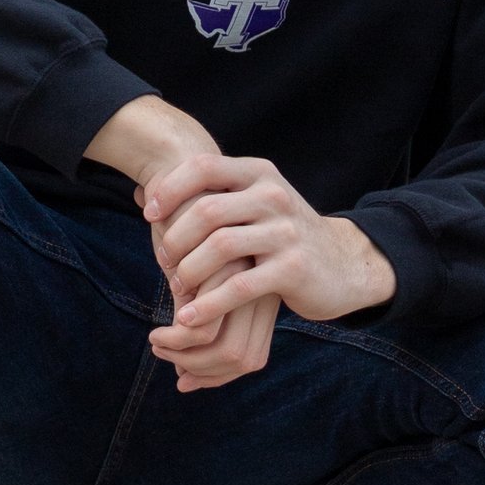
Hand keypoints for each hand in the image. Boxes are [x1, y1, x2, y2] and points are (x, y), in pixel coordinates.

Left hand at [84, 101, 396, 392]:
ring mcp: (286, 232)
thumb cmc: (282, 235)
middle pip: (206, 210)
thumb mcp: (253, 204)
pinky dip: (208, 304)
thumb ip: (209, 196)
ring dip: (188, 271)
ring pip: (220, 247)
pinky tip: (190, 316)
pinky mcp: (293, 269)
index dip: (170, 189)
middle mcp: (274, 196)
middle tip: (163, 260)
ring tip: (177, 287)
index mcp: (259, 174)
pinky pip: (239, 286)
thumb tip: (140, 193)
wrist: (343, 263)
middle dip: (176, 238)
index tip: (150, 214)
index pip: (203, 167)